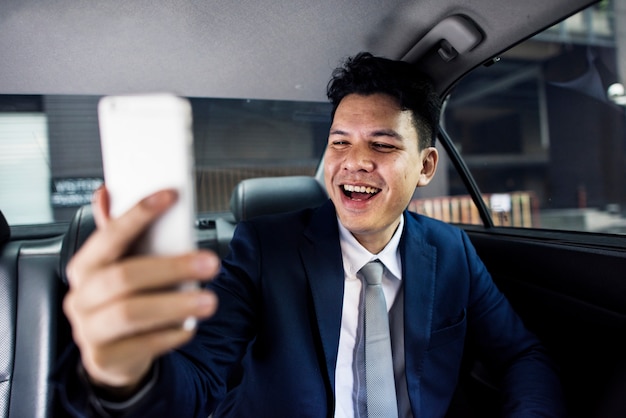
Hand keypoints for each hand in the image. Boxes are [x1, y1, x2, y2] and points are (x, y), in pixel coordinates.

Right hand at [63, 187, 219, 396]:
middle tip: (210, 262)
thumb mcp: (120, 265)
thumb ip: (119, 232)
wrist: (110, 354)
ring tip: (209, 300)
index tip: (171, 196)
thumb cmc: (121, 299)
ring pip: (130, 313)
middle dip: (171, 267)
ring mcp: (89, 330)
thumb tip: (107, 193)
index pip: (109, 235)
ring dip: (175, 304)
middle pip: (124, 277)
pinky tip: (190, 327)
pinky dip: (171, 334)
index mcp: (86, 265)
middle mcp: (81, 296)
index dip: (139, 214)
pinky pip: (142, 345)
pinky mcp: (105, 359)